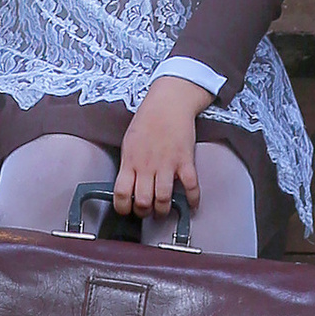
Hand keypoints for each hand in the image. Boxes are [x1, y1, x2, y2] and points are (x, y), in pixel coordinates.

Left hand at [112, 77, 205, 224]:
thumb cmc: (147, 120)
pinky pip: (191, 187)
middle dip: (144, 212)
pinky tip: (192, 205)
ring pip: (164, 199)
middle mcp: (147, 166)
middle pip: (143, 201)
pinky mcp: (185, 161)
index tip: (126, 210)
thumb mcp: (129, 142)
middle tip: (147, 211)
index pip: (121, 194)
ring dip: (164, 210)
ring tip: (164, 210)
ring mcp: (167, 164)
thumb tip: (127, 185)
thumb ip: (128, 165)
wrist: (168, 102)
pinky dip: (193, 200)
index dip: (123, 208)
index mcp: (130, 161)